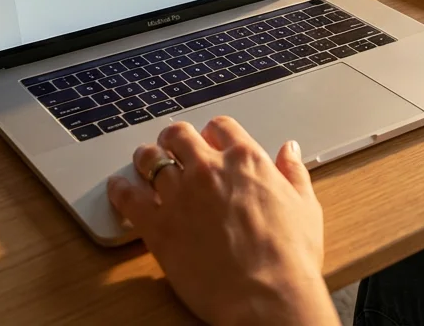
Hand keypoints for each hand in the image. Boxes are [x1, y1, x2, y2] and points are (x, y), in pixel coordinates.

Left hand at [108, 117, 336, 325]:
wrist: (266, 296)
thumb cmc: (290, 257)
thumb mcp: (305, 206)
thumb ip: (293, 173)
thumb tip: (290, 151)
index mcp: (246, 160)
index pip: (220, 127)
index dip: (212, 132)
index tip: (209, 140)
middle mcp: (209, 169)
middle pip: (179, 135)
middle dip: (173, 138)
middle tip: (171, 146)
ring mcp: (180, 195)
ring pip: (150, 159)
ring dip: (146, 158)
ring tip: (144, 162)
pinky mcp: (158, 225)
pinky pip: (128, 197)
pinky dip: (120, 189)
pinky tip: (119, 187)